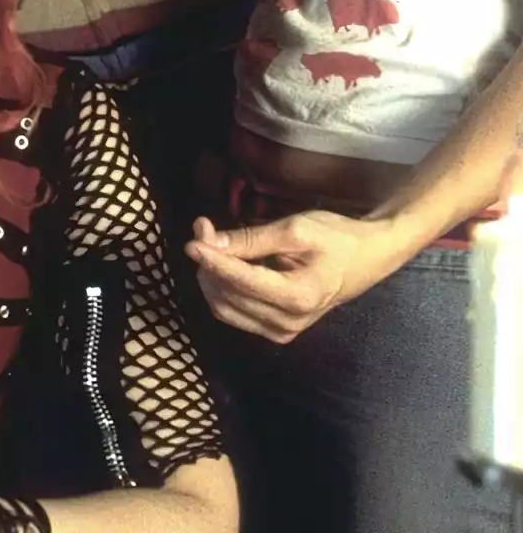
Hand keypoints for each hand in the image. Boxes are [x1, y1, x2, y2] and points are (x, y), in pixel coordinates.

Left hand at [185, 211, 409, 342]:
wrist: (366, 258)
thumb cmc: (336, 238)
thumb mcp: (296, 229)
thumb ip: (252, 239)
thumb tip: (209, 243)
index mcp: (300, 296)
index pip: (243, 282)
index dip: (213, 261)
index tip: (192, 241)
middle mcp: (289, 321)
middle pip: (229, 296)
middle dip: (209, 263)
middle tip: (204, 229)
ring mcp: (282, 330)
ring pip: (225, 307)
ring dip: (211, 275)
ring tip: (212, 242)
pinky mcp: (275, 329)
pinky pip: (234, 313)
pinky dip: (222, 288)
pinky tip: (224, 264)